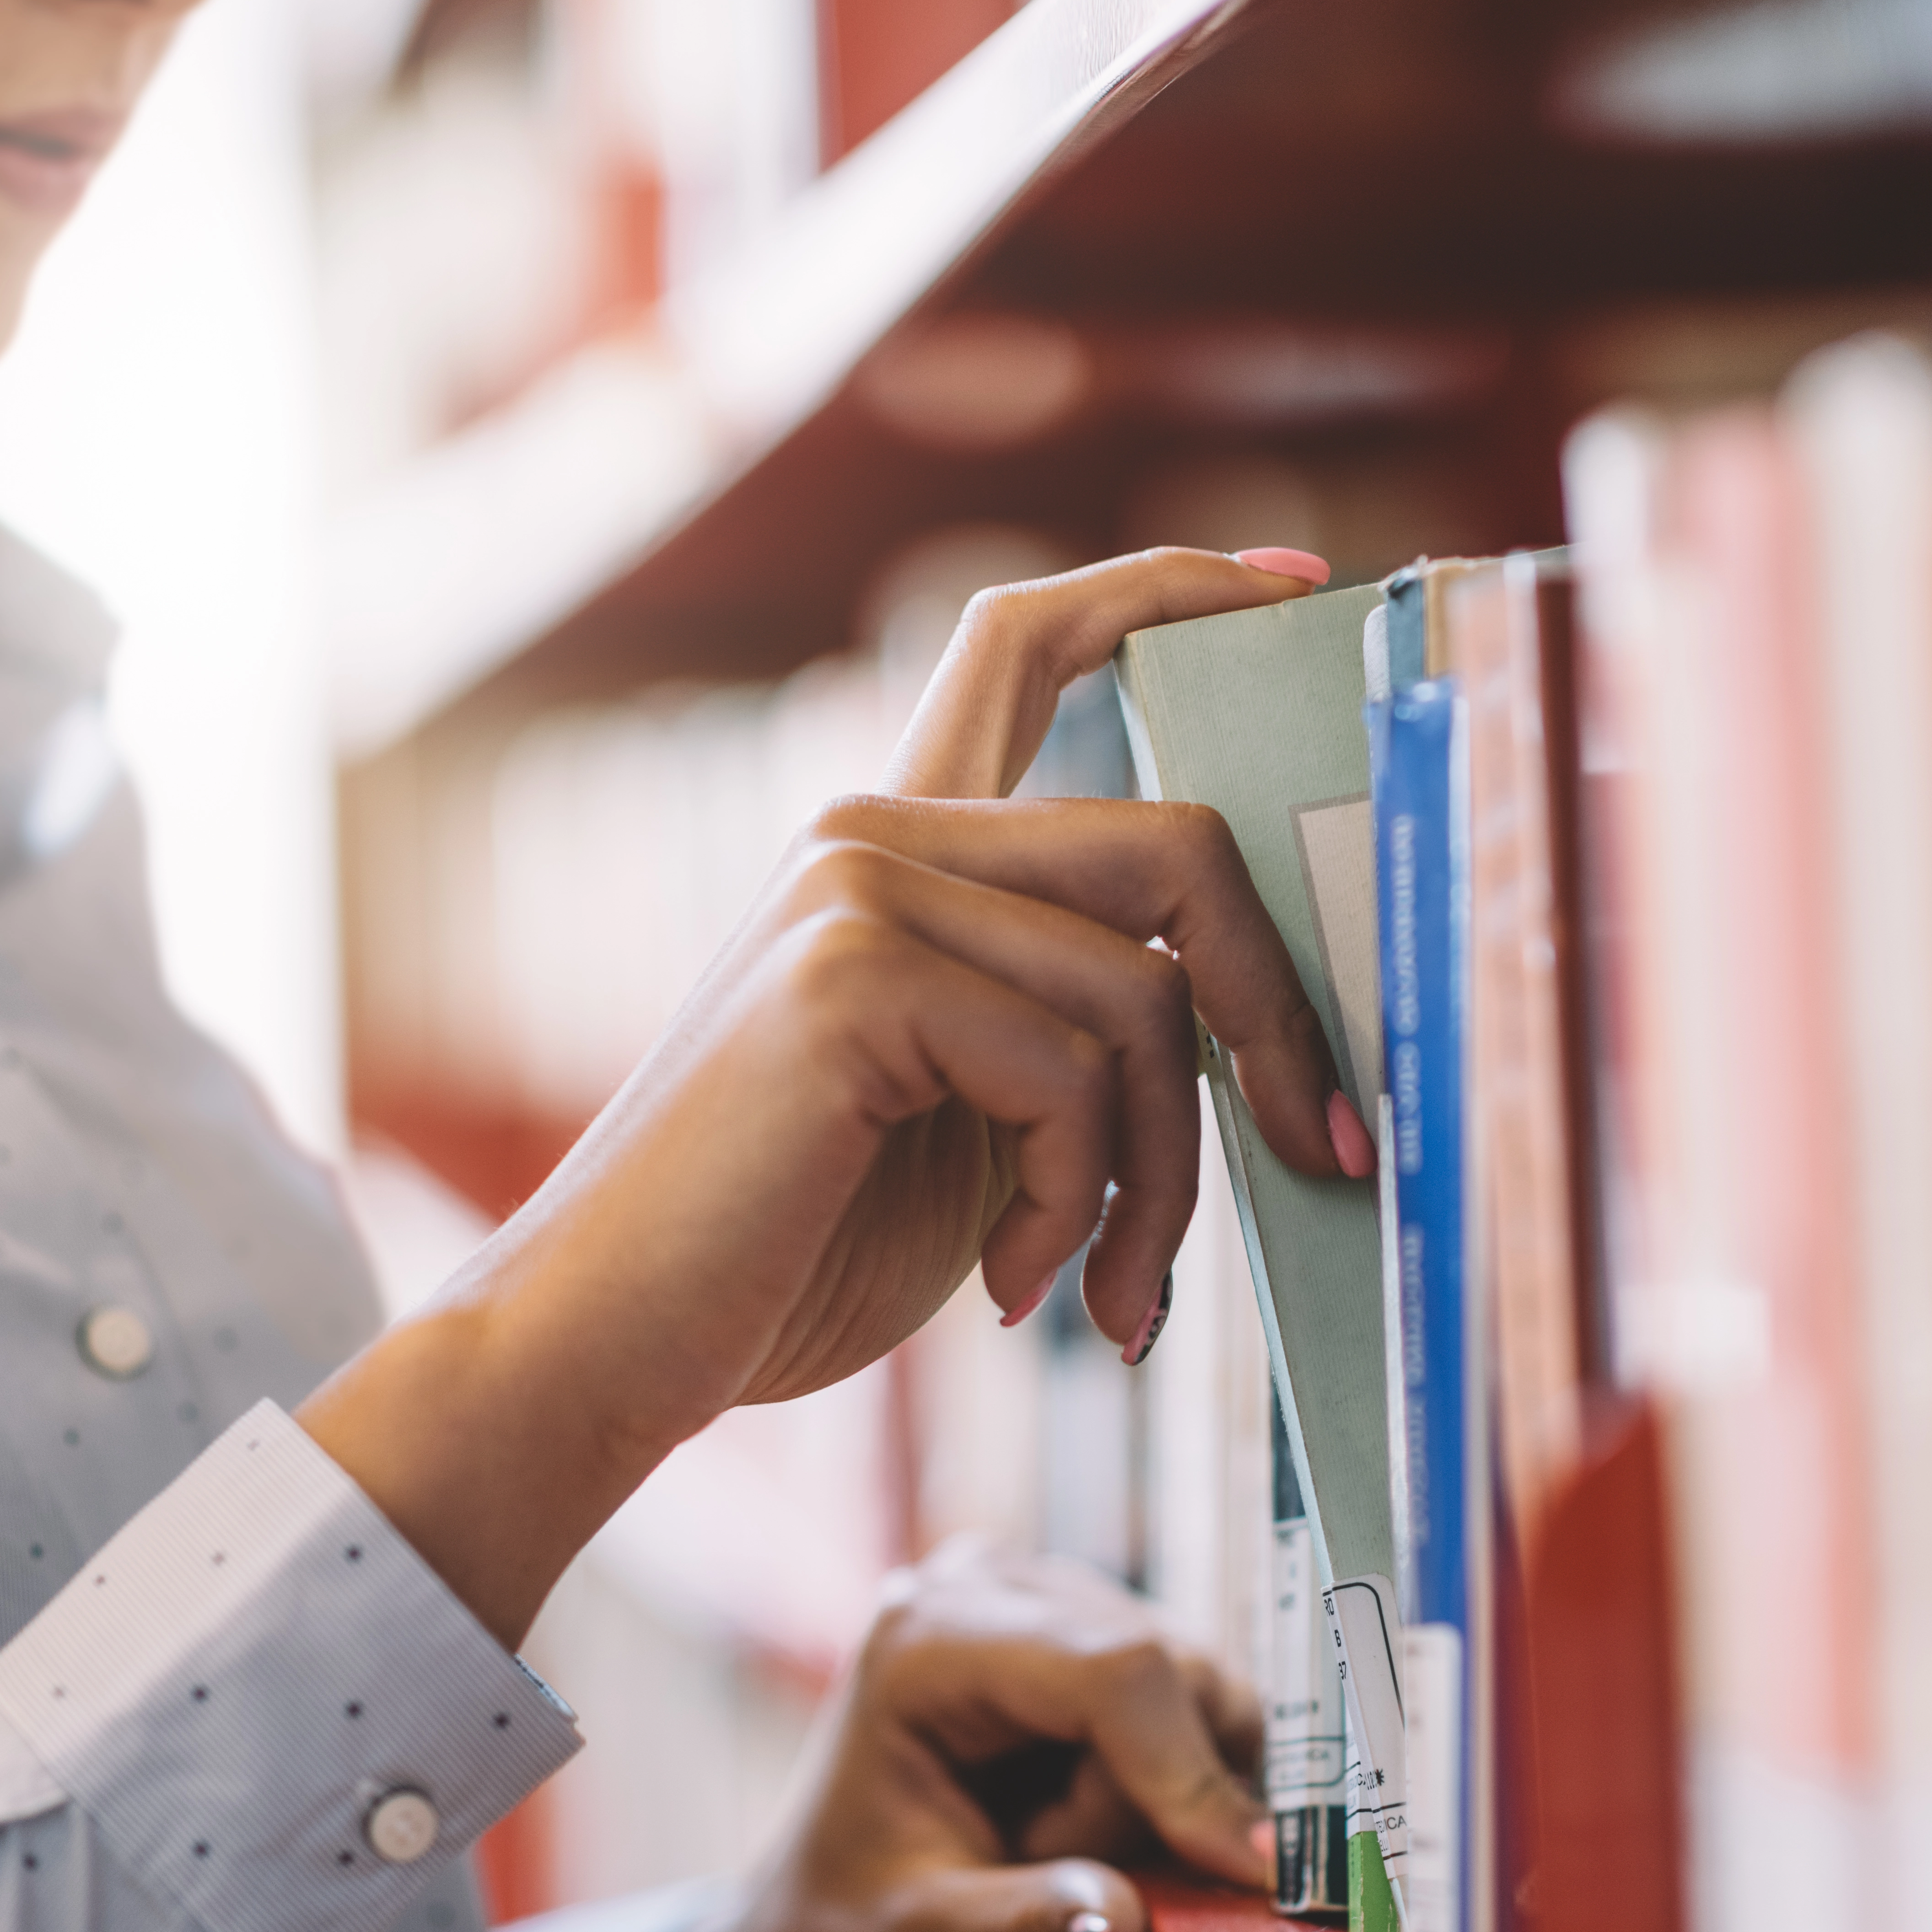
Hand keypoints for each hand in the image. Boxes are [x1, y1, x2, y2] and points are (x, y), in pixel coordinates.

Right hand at [301, 549, 1353, 1647]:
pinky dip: (1082, 1206)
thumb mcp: (979, 1118)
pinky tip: (1018, 1287)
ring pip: (1146, 993)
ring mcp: (854, 888)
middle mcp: (870, 830)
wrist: (613, 1345)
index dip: (1172, 589)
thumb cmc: (794, 1249)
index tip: (1298, 586)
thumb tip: (1278, 1036)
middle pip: (1176, 845)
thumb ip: (1083, 1031)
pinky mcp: (851, 975)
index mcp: (892, 845)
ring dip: (1166, 1175)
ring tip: (1114, 1289)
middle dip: (1279, 1014)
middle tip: (1318, 1148)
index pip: (1028, 638)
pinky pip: (1075, 1074)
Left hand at [644, 1539, 1270, 1931]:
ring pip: (1201, 1694)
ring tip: (1057, 1855)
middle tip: (1062, 1879)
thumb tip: (1131, 1929)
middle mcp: (991, 1586)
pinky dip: (1176, 1790)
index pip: (1110, 1670)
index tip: (1245, 1872)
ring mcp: (1048, 1601)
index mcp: (926, 1638)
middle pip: (1170, 1675)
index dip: (1187, 1772)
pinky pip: (1198, 1711)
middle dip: (1155, 1805)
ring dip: (1164, 1803)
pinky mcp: (1094, 1638)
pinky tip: (1095, 1833)